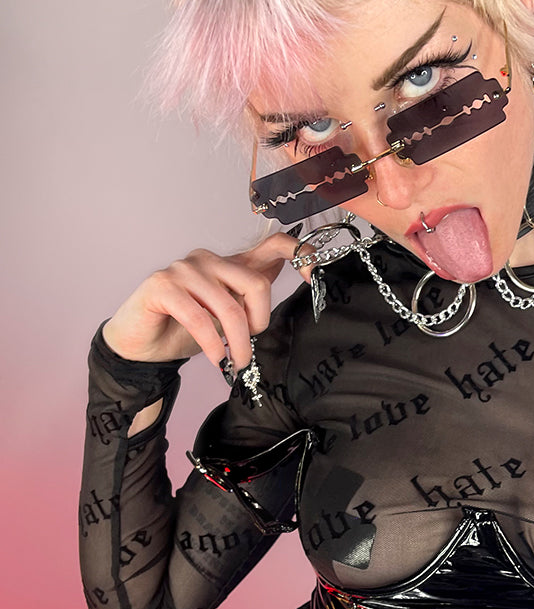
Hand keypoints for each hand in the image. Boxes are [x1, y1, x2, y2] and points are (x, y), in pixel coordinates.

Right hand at [102, 233, 297, 369]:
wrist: (142, 346)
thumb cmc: (186, 331)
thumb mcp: (229, 318)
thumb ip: (253, 305)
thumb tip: (290, 301)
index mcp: (230, 264)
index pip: (275, 244)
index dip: (301, 255)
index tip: (317, 278)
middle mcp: (209, 259)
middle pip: (256, 285)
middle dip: (258, 324)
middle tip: (248, 350)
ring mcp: (184, 268)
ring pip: (229, 307)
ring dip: (237, 344)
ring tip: (234, 363)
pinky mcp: (162, 285)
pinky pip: (199, 318)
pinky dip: (211, 344)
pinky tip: (215, 358)